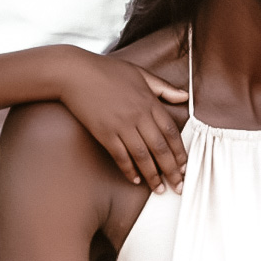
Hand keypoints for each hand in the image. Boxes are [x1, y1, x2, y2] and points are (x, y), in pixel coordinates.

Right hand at [56, 50, 187, 192]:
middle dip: (171, 170)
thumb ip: (164, 87)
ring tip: (159, 189)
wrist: (75, 73)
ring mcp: (121, 125)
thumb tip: (184, 97)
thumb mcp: (140, 73)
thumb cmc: (107, 71)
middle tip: (178, 186)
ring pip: (142, 156)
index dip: (180, 152)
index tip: (185, 167)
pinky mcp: (104, 133)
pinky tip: (135, 180)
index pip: (171, 132)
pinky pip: (120, 156)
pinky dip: (128, 170)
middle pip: (160, 148)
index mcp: (150, 101)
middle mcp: (138, 115)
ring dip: (152, 175)